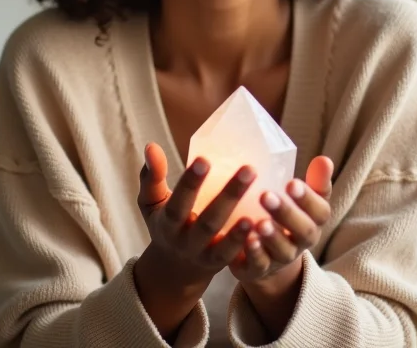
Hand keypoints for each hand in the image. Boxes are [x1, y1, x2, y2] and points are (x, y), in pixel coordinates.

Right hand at [137, 142, 255, 286]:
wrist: (173, 270)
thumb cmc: (165, 223)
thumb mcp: (151, 202)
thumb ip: (152, 176)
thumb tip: (151, 145)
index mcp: (168, 223)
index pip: (178, 203)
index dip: (190, 183)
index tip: (205, 159)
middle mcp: (186, 242)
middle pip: (208, 222)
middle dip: (228, 196)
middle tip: (249, 168)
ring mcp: (205, 256)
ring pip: (224, 245)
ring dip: (240, 229)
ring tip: (260, 203)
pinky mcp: (222, 266)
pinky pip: (237, 260)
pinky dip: (250, 246)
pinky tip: (265, 227)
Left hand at [229, 155, 333, 284]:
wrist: (266, 258)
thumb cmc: (285, 218)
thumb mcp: (300, 200)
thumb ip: (314, 182)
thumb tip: (324, 159)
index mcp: (313, 222)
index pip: (320, 212)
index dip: (308, 199)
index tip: (292, 183)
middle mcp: (300, 243)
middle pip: (303, 232)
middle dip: (286, 214)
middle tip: (267, 196)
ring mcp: (281, 259)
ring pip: (282, 251)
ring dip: (272, 237)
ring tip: (259, 222)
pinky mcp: (259, 270)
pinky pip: (260, 265)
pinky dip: (254, 254)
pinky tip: (247, 240)